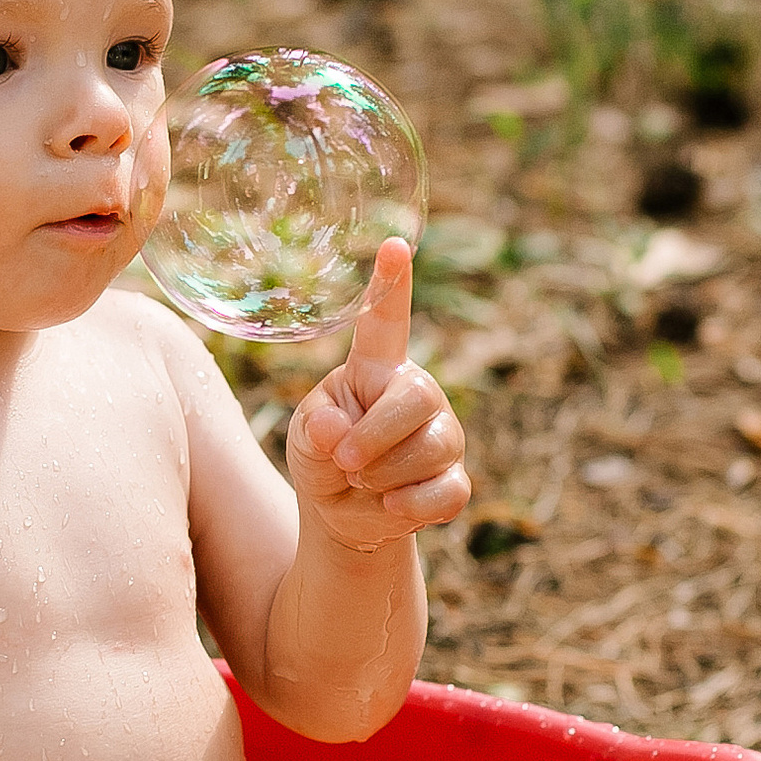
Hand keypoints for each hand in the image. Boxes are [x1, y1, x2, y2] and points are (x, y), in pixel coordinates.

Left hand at [286, 238, 470, 551]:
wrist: (344, 515)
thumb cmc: (324, 458)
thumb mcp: (305, 440)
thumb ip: (313, 430)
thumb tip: (332, 427)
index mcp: (376, 369)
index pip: (386, 322)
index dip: (391, 285)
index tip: (393, 245)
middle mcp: (417, 393)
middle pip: (415, 399)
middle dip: (374, 438)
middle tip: (345, 461)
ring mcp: (443, 434)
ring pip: (430, 449)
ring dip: (383, 476)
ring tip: (362, 481)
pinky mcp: (455, 477)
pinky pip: (444, 491)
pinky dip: (409, 506)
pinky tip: (390, 505)